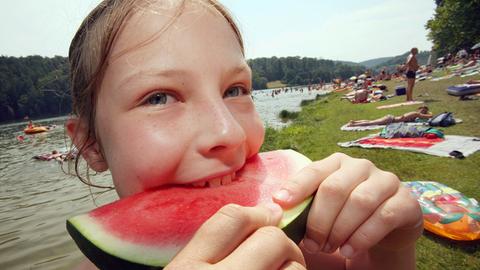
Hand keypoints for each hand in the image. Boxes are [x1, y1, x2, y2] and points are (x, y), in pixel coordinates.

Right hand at [166, 204, 305, 269]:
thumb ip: (205, 252)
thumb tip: (262, 216)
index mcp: (185, 268)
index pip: (230, 219)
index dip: (256, 213)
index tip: (268, 216)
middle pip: (271, 239)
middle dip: (282, 243)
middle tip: (283, 254)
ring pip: (293, 266)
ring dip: (293, 268)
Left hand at [273, 152, 422, 258]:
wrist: (386, 228)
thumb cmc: (346, 215)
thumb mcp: (325, 207)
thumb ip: (305, 205)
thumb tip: (276, 209)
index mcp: (336, 163)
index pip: (313, 171)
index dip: (296, 187)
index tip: (280, 204)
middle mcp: (361, 166)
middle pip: (334, 189)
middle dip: (319, 221)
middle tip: (311, 244)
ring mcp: (386, 180)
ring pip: (359, 202)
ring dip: (340, 230)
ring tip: (330, 249)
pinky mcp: (405, 200)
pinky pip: (383, 217)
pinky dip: (362, 237)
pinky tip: (349, 251)